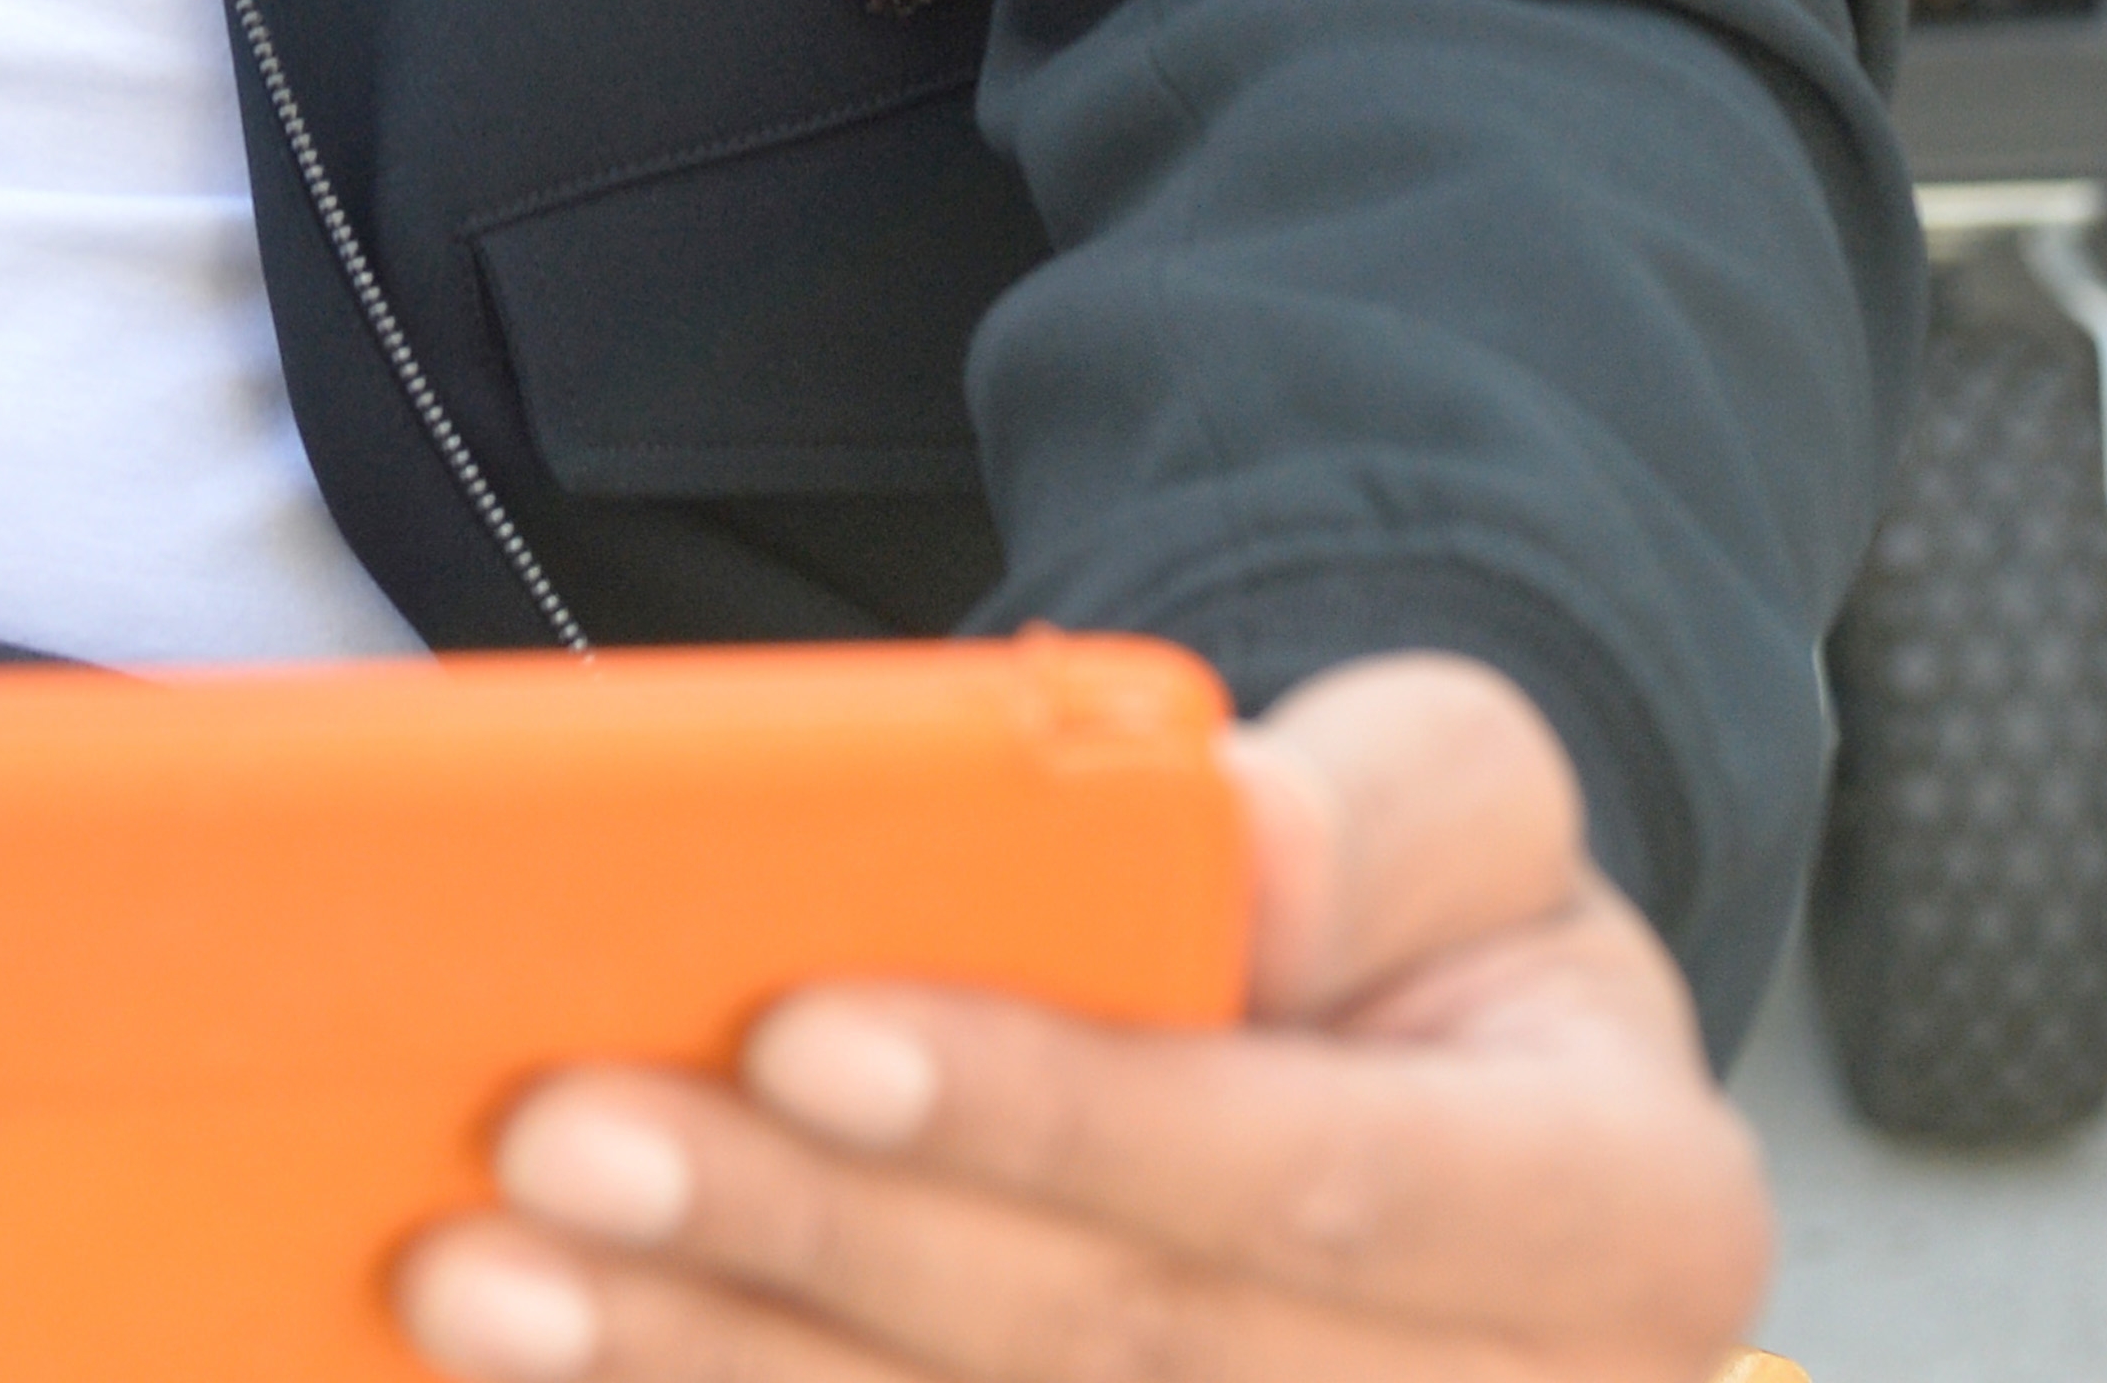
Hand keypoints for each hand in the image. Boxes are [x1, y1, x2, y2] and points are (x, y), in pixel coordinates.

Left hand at [388, 651, 1776, 1380]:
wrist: (1429, 1059)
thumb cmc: (1431, 909)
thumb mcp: (1463, 783)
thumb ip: (1374, 810)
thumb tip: (1236, 847)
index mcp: (1620, 1218)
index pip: (1298, 1180)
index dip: (1049, 1111)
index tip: (801, 1023)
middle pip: (1110, 1353)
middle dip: (805, 1245)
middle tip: (552, 1134)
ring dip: (714, 1372)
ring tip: (486, 1275)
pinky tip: (571, 1376)